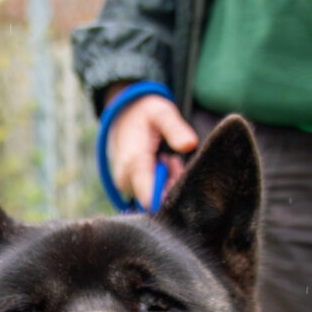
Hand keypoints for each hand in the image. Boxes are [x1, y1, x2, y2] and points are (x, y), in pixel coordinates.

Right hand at [104, 85, 198, 209]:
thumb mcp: (162, 112)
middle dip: (172, 183)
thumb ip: (176, 128)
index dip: (170, 195)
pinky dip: (159, 183)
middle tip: (173, 159)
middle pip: (158, 199)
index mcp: (134, 163)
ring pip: (155, 198)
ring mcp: (124, 186)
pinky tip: (159, 165)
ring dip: (167, 182)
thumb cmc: (144, 114)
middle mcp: (125, 179)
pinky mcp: (127, 189)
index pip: (150, 199)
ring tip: (165, 159)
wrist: (121, 116)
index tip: (178, 173)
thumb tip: (190, 144)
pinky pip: (149, 195)